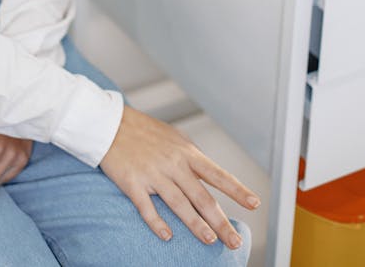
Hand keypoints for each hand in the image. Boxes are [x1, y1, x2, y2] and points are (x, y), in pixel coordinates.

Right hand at [100, 105, 258, 248]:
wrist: (110, 123)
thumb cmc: (144, 131)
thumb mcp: (174, 138)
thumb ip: (191, 158)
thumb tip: (209, 176)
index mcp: (186, 152)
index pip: (218, 174)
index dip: (237, 190)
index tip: (254, 203)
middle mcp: (173, 164)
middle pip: (202, 197)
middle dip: (221, 221)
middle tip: (234, 241)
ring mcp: (153, 174)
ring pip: (179, 204)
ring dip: (196, 225)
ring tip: (210, 240)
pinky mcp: (133, 182)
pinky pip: (147, 207)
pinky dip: (158, 223)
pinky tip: (167, 236)